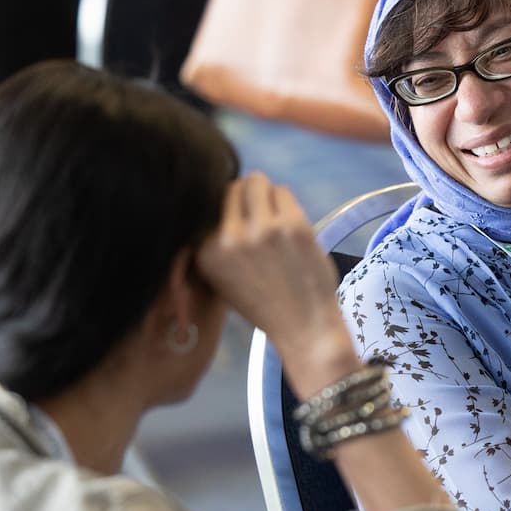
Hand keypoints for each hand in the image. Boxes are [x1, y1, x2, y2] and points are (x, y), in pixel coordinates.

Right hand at [198, 172, 357, 395]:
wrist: (304, 328)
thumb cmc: (266, 305)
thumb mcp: (223, 278)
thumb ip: (218, 243)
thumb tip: (221, 197)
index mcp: (206, 252)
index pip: (210, 203)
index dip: (230, 209)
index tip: (243, 221)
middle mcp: (229, 238)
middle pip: (234, 186)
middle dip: (249, 195)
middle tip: (263, 215)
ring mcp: (261, 229)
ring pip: (259, 182)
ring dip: (269, 195)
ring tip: (277, 220)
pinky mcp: (292, 226)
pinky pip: (284, 192)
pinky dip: (288, 204)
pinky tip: (292, 227)